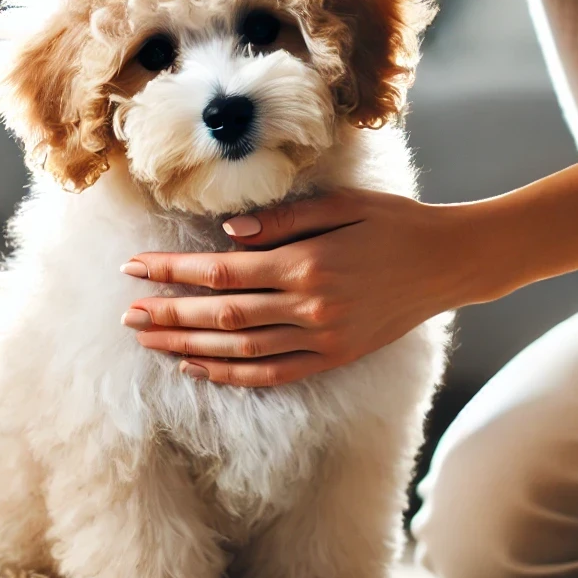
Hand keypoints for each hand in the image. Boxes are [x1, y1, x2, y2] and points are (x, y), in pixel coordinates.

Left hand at [120, 190, 481, 387]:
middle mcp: (310, 307)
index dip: (173, 273)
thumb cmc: (394, 223)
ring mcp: (322, 339)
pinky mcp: (334, 357)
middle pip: (222, 316)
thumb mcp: (342, 204)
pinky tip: (197, 367)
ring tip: (149, 341)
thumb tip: (225, 233)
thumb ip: (282, 219)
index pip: (222, 272)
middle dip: (169, 315)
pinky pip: (273, 374)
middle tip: (127, 315)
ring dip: (188, 347)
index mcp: (307, 262)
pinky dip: (231, 374)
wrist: (450, 262)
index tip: (135, 269)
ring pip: (240, 350)